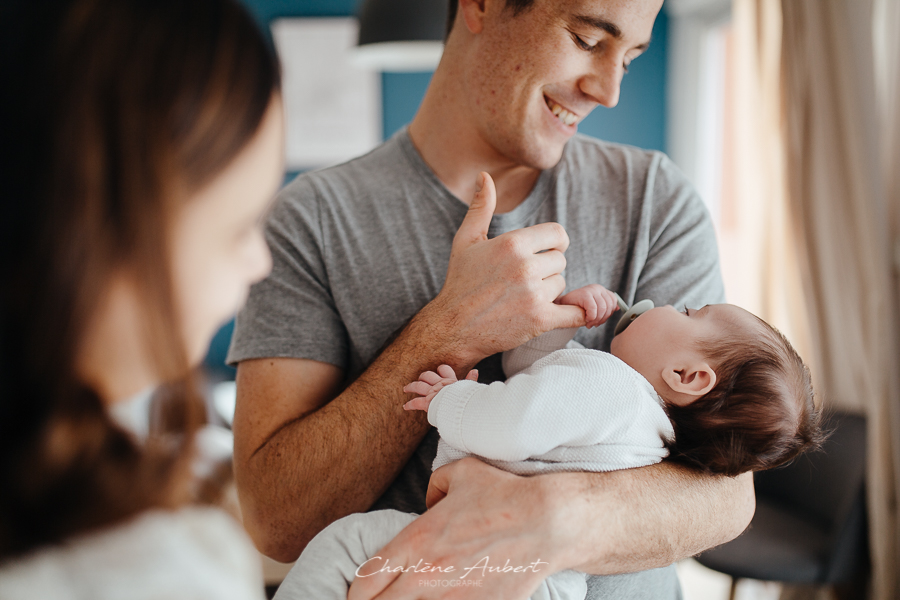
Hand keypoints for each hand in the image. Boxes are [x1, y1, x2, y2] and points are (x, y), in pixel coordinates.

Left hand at [347, 458, 561, 599]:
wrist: (549, 524)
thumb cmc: (504, 495)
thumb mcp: (461, 473)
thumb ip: (433, 488)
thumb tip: (428, 504)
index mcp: (416, 541)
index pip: (365, 581)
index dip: (356, 593)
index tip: (359, 594)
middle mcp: (426, 575)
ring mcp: (450, 598)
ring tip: (414, 598)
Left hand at [402, 365, 477, 411]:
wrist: (461, 408)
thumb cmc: (467, 399)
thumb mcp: (470, 389)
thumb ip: (471, 380)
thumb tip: (475, 370)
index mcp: (450, 381)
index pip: (444, 370)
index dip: (442, 370)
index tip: (440, 371)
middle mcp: (439, 384)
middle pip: (428, 375)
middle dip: (423, 376)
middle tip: (421, 378)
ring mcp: (432, 393)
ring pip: (418, 386)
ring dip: (411, 386)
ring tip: (406, 388)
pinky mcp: (427, 402)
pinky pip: (415, 402)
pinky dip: (410, 405)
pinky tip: (405, 406)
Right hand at [421, 172, 585, 367]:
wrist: (452, 327)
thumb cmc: (460, 282)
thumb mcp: (466, 240)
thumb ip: (481, 207)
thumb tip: (484, 176)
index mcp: (512, 243)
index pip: (558, 234)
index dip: (554, 243)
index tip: (544, 253)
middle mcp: (525, 266)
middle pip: (560, 260)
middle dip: (547, 268)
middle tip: (525, 280)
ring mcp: (534, 294)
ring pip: (561, 284)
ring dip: (549, 291)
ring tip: (524, 297)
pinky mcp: (540, 319)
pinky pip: (576, 312)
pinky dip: (577, 313)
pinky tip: (566, 312)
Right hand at [556, 284, 619, 328]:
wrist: (559, 307)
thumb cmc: (576, 309)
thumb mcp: (593, 307)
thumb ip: (605, 307)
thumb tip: (617, 308)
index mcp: (601, 290)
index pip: (613, 302)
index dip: (608, 314)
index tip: (599, 320)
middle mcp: (597, 288)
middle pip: (609, 307)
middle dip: (602, 319)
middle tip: (593, 324)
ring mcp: (591, 290)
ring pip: (602, 309)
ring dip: (596, 320)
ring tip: (589, 323)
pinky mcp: (584, 294)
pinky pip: (594, 310)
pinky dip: (591, 318)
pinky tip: (585, 319)